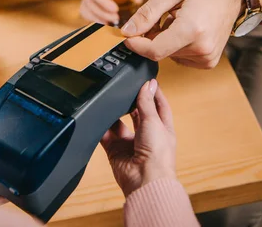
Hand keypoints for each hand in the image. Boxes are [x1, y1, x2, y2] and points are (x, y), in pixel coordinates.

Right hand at [80, 0, 144, 24]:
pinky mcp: (89, 5)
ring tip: (111, 23)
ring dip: (98, 18)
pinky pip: (85, 13)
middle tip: (116, 18)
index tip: (116, 9)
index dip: (103, 2)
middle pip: (90, 2)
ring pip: (86, 9)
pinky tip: (104, 24)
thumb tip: (137, 0)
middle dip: (102, 13)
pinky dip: (93, 20)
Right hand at [101, 80, 175, 197]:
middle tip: (124, 88)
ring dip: (115, 113)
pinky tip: (99, 117)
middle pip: (138, 113)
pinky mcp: (116, 151)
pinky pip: (106, 135)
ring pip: (120, 123)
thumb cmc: (158, 155)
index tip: (147, 81)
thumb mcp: (153, 121)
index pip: (159, 106)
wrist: (144, 181)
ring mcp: (131, 143)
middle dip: (132, 102)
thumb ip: (147, 102)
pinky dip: (101, 127)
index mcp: (162, 128)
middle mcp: (147, 135)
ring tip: (111, 100)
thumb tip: (149, 84)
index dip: (154, 93)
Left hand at [121, 0, 245, 68]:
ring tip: (178, 20)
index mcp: (192, 30)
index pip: (154, 50)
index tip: (127, 34)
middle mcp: (202, 49)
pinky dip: (176, 45)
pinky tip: (186, 29)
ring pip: (169, 55)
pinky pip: (180, 57)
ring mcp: (207, 58)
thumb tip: (127, 31)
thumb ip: (147, 12)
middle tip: (161, 16)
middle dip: (152, 37)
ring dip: (165, 39)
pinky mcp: (209, 62)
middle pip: (160, 52)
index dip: (136, 44)